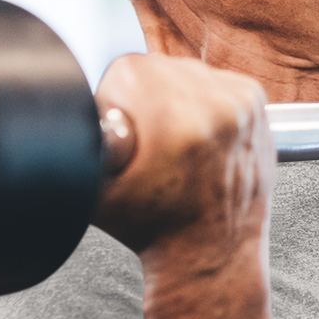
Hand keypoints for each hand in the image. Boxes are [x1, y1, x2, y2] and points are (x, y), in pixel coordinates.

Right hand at [92, 53, 273, 268]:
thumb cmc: (153, 226)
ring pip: (185, 70)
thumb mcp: (94, 186)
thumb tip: (63, 106)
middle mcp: (217, 108)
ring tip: (174, 142)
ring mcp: (243, 104)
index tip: (127, 134)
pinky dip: (202, 100)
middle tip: (149, 144)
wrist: (210, 253)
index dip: (115, 101)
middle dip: (143, 98)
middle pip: (156, 66)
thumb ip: (79, 136)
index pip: (125, 69)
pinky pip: (215, 80)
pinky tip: (197, 135)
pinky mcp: (255, 104)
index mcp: (176, 120)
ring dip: (173, 96)